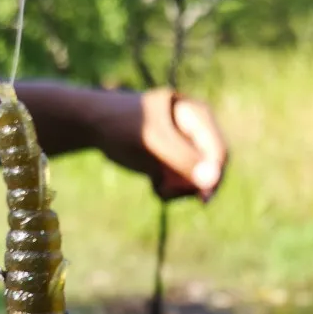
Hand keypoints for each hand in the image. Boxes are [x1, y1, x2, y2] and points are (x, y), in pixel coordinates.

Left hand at [93, 87, 227, 202]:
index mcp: (197, 114)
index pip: (218, 151)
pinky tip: (154, 184)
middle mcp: (196, 129)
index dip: (214, 177)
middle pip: (212, 169)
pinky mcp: (174, 159)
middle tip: (168, 193)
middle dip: (192, 186)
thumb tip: (212, 181)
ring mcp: (186, 146)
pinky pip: (182, 183)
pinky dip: (170, 189)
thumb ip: (183, 159)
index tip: (201, 198)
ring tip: (156, 188)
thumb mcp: (154, 142)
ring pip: (198, 180)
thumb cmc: (123, 126)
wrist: (94, 124)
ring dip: (179, 190)